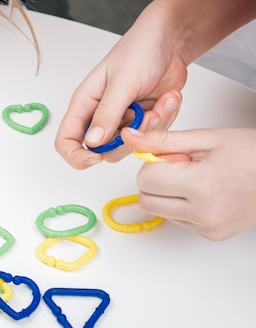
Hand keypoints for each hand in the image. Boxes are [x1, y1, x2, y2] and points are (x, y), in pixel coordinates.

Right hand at [54, 14, 187, 168]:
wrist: (170, 42)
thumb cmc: (138, 51)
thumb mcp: (122, 82)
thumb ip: (107, 114)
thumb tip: (91, 143)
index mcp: (85, 104)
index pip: (66, 140)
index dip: (76, 155)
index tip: (96, 157)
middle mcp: (101, 115)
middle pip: (103, 150)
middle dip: (127, 139)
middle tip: (142, 116)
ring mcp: (124, 120)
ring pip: (132, 145)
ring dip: (151, 127)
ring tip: (160, 102)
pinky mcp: (144, 120)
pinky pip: (153, 136)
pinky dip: (165, 119)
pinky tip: (167, 98)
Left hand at [122, 126, 255, 239]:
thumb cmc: (251, 153)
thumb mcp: (205, 138)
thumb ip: (162, 140)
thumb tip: (130, 137)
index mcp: (201, 184)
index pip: (146, 179)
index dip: (153, 163)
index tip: (171, 155)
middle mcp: (204, 212)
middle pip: (146, 199)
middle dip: (154, 180)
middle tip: (181, 166)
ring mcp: (208, 227)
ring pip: (158, 210)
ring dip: (166, 193)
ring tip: (194, 178)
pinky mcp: (211, 235)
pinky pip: (177, 219)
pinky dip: (181, 205)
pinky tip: (203, 191)